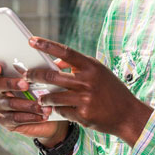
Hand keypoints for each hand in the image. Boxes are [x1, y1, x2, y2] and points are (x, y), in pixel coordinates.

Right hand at [0, 62, 68, 145]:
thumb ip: (42, 70)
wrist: (50, 114)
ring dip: (29, 105)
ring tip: (44, 106)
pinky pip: (16, 118)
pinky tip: (42, 116)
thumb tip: (52, 62)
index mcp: (3, 76)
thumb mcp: (43, 78)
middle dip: (10, 83)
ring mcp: (0, 106)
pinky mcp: (5, 121)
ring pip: (10, 103)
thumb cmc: (45, 90)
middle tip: (25, 85)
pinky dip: (31, 117)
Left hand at [25, 37, 152, 146]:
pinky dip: (57, 110)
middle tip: (26, 75)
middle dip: (35, 75)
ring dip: (43, 97)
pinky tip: (58, 110)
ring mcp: (84, 99)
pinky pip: (61, 110)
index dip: (46, 45)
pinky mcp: (83, 115)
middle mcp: (87, 81)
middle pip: (52, 75)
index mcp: (91, 66)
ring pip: (53, 96)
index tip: (31, 40)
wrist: (128, 114)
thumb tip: (54, 63)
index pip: (65, 51)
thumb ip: (77, 66)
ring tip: (41, 98)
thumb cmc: (110, 90)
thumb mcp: (98, 72)